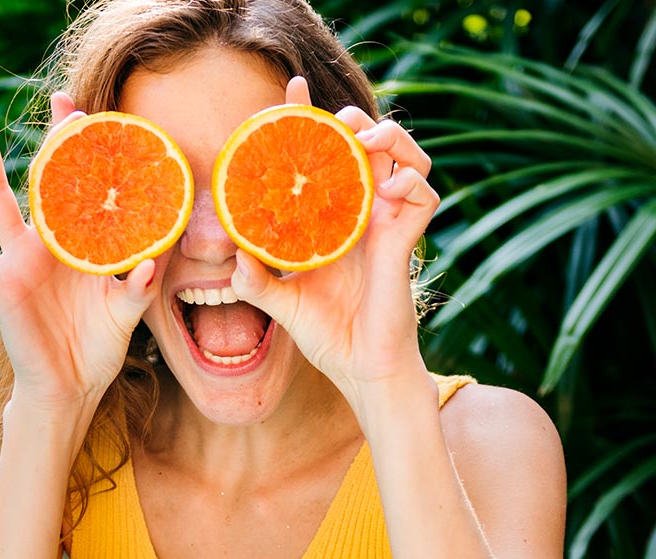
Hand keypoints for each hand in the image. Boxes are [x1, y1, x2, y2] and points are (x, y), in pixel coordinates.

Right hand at [0, 93, 159, 411]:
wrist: (70, 388)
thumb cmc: (98, 347)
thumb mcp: (126, 311)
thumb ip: (138, 286)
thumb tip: (151, 262)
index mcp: (82, 245)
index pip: (90, 191)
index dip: (98, 161)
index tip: (111, 121)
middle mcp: (49, 243)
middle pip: (49, 179)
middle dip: (55, 140)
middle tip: (62, 96)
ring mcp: (20, 259)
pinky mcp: (0, 284)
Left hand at [230, 77, 439, 407]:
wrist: (360, 370)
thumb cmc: (327, 335)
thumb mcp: (281, 304)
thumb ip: (257, 282)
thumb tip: (232, 260)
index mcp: (334, 217)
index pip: (325, 154)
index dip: (310, 118)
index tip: (291, 90)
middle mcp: (364, 213)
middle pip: (371, 143)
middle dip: (355, 118)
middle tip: (334, 121)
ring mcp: (389, 223)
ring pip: (408, 156)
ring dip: (391, 137)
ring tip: (366, 140)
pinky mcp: (408, 241)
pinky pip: (423, 195)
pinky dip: (409, 182)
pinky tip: (386, 188)